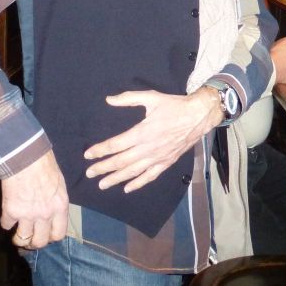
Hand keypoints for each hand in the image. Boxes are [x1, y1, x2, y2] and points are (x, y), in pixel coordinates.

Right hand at [0, 150, 68, 249]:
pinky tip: (7, 218)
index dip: (51, 237)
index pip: (59, 234)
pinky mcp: (10, 210)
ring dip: (18, 239)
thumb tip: (51, 213)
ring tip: (16, 237)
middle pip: (40, 241)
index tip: (46, 235)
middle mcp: (45, 214)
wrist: (25, 154)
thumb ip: (55, 201)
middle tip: (29, 240)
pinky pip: (6, 225)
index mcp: (60, 206)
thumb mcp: (58, 184)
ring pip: (22, 239)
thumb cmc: (44, 163)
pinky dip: (5, 223)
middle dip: (34, 243)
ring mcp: (27, 214)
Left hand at [83, 88, 220, 193]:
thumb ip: (128, 98)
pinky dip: (138, 184)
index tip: (88, 155)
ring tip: (102, 184)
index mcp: (142, 132)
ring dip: (116, 179)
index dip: (100, 151)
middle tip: (89, 173)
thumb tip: (109, 99)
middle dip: (103, 168)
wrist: (198, 116)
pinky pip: (150, 176)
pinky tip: (127, 188)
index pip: (115, 145)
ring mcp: (157, 158)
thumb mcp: (151, 97)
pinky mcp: (166, 163)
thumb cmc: (174, 106)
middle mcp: (148, 148)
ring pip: (133, 172)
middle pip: (121, 161)